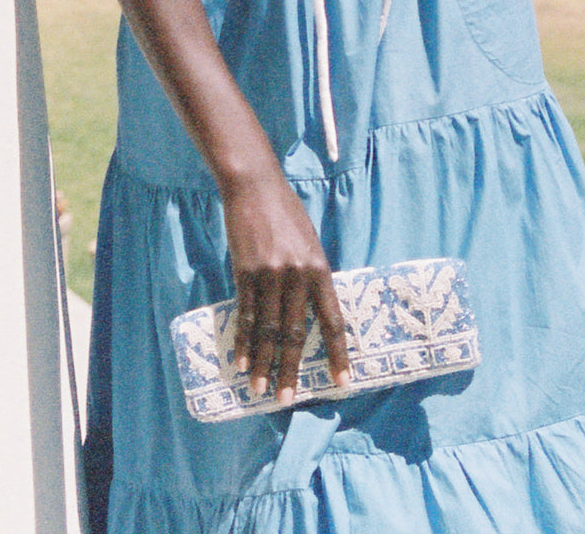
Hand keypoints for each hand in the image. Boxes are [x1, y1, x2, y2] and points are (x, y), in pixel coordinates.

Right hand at [221, 167, 350, 404]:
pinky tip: (241, 360)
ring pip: (267, 329)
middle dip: (291, 369)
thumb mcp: (311, 243)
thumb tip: (311, 311)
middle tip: (287, 399)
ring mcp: (270, 275)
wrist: (255, 187)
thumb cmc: (287, 213)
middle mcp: (298, 276)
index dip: (338, 354)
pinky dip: (242, 340)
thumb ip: (312, 276)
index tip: (343, 382)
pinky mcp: (245, 271)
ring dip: (263, 362)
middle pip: (295, 333)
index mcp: (321, 269)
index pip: (333, 320)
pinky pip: (244, 313)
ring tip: (260, 389)